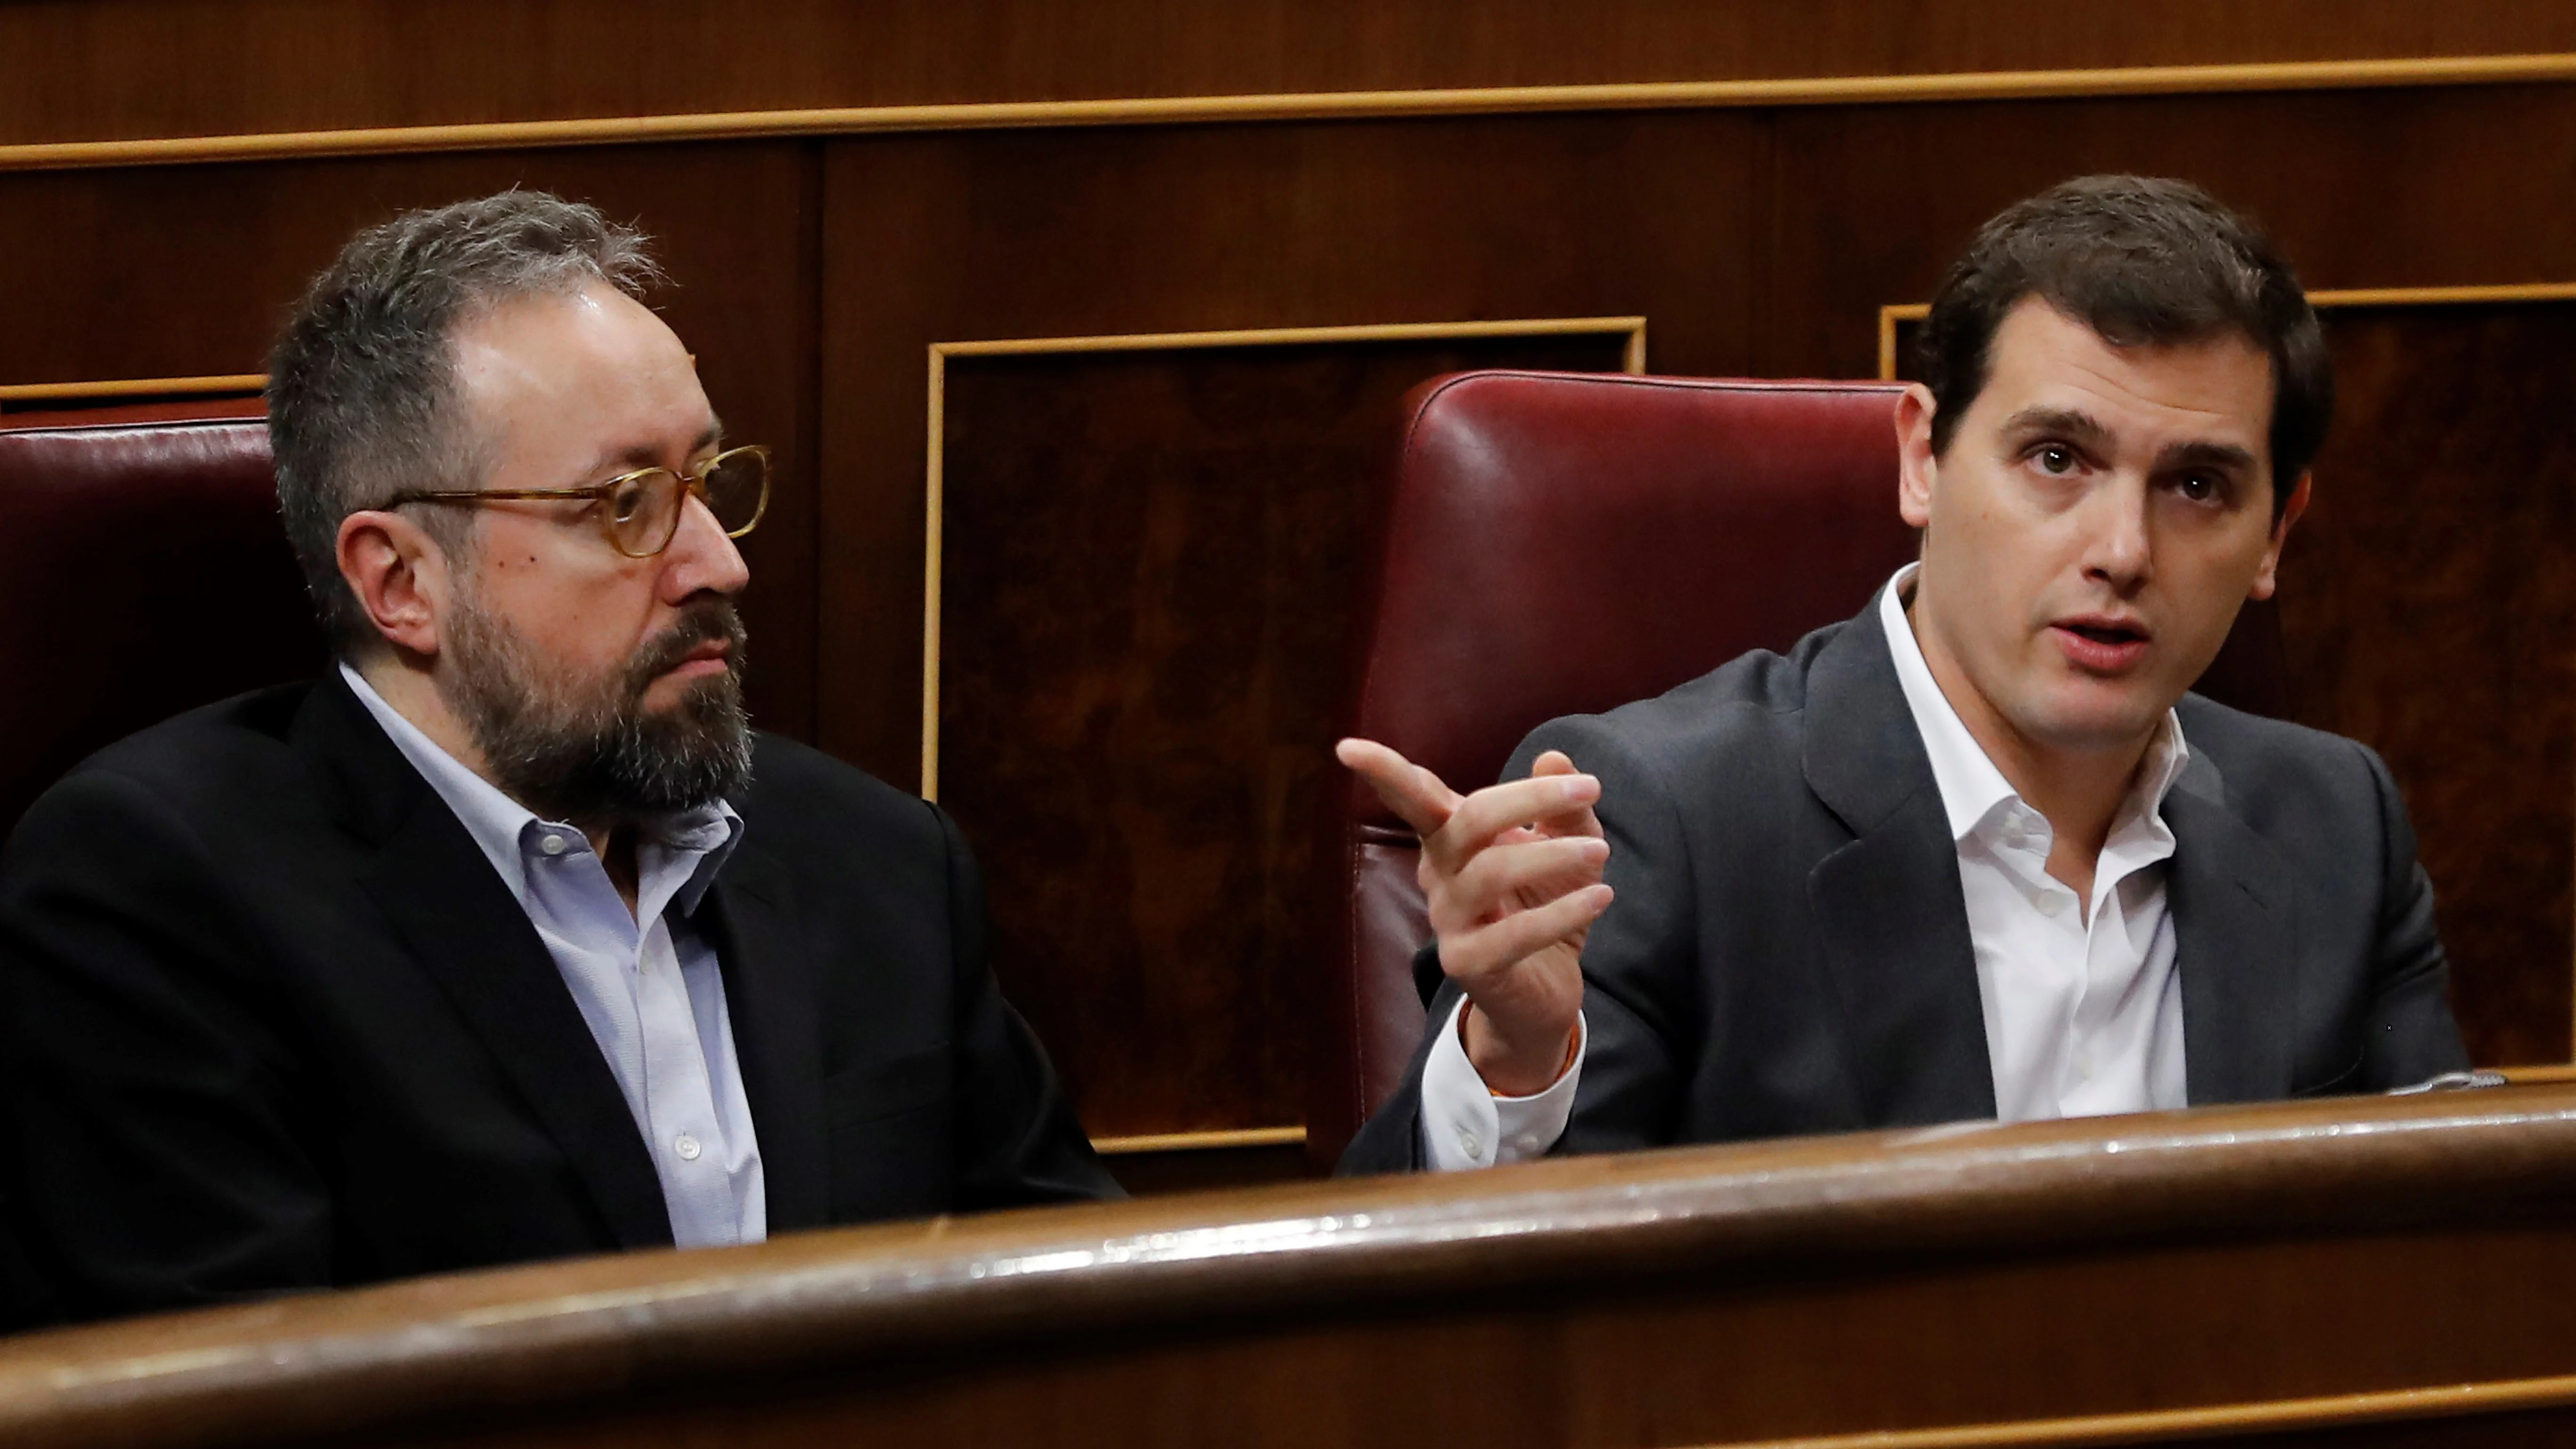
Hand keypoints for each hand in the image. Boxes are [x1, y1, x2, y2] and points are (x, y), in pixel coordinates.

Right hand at [1336, 738, 1610, 1095]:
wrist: (1545, 988)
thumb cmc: (1544, 902)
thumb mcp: (1568, 845)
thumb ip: (1563, 806)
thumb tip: (1554, 757)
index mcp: (1450, 837)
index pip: (1414, 797)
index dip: (1384, 772)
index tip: (1348, 747)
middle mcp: (1439, 874)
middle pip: (1468, 820)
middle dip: (1529, 798)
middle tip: (1592, 787)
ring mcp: (1448, 920)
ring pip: (1490, 872)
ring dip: (1553, 854)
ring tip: (1600, 852)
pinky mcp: (1468, 963)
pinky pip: (1513, 934)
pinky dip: (1563, 912)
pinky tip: (1600, 897)